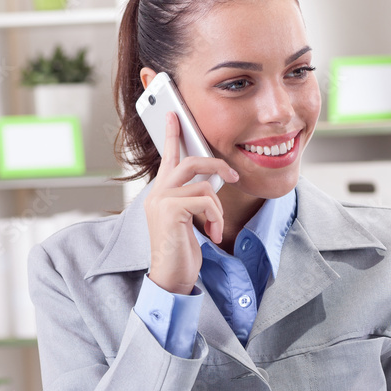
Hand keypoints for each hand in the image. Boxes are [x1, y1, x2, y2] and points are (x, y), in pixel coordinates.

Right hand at [145, 112, 238, 294]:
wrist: (171, 276)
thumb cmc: (181, 250)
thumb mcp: (188, 219)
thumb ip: (193, 198)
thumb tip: (213, 182)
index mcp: (160, 193)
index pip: (167, 157)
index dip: (172, 134)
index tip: (174, 114)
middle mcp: (157, 193)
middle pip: (190, 161)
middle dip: (216, 165)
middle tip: (234, 174)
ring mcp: (161, 200)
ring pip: (203, 185)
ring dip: (217, 208)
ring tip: (214, 227)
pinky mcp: (170, 211)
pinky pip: (205, 200)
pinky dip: (215, 217)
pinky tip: (211, 234)